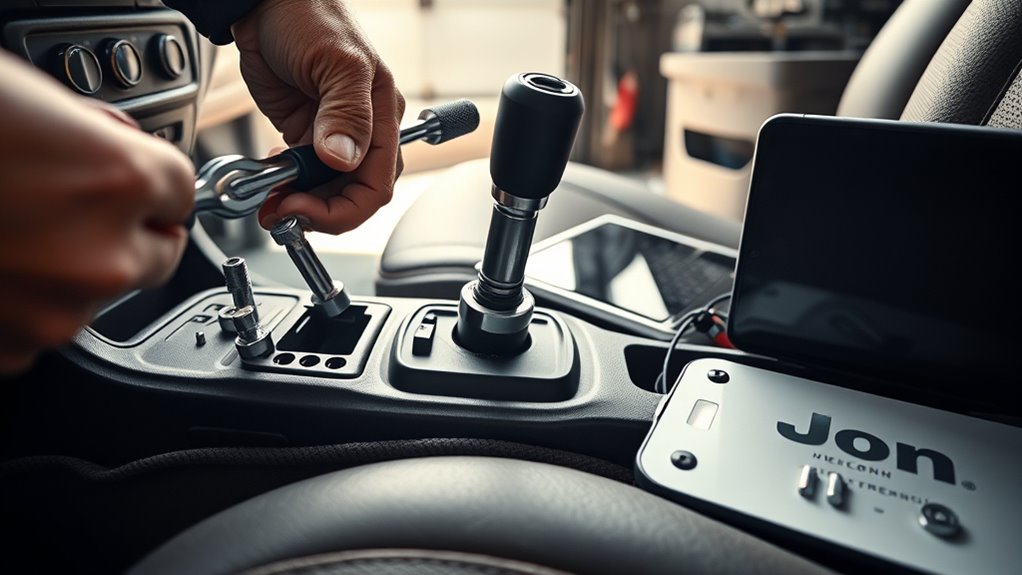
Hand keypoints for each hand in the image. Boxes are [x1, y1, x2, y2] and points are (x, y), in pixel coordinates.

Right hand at [0, 51, 193, 373]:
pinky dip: (20, 300)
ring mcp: (52, 313)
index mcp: (120, 178)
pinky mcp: (7, 350)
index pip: (183, 190)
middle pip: (155, 252)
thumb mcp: (25, 104)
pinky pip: (39, 324)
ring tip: (2, 228)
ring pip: (95, 292)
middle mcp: (101, 256)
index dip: (151, 181)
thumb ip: (91, 137)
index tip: (135, 180)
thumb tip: (115, 148)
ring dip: (67, 268)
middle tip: (62, 202)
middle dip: (123, 231)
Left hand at [232, 0, 404, 234]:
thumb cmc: (308, 14)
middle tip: (283, 212)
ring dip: (299, 203)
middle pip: (352, 195)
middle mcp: (363, 131)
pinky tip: (271, 180)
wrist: (265, 2)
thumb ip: (346, 114)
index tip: (305, 208)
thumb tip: (344, 159)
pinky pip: (304, 175)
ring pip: (327, 191)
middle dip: (319, 212)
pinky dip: (287, 186)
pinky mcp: (307, 133)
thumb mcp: (337, 62)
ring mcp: (334, 135)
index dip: (343, 208)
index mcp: (382, 116)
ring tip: (270, 200)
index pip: (376, 185)